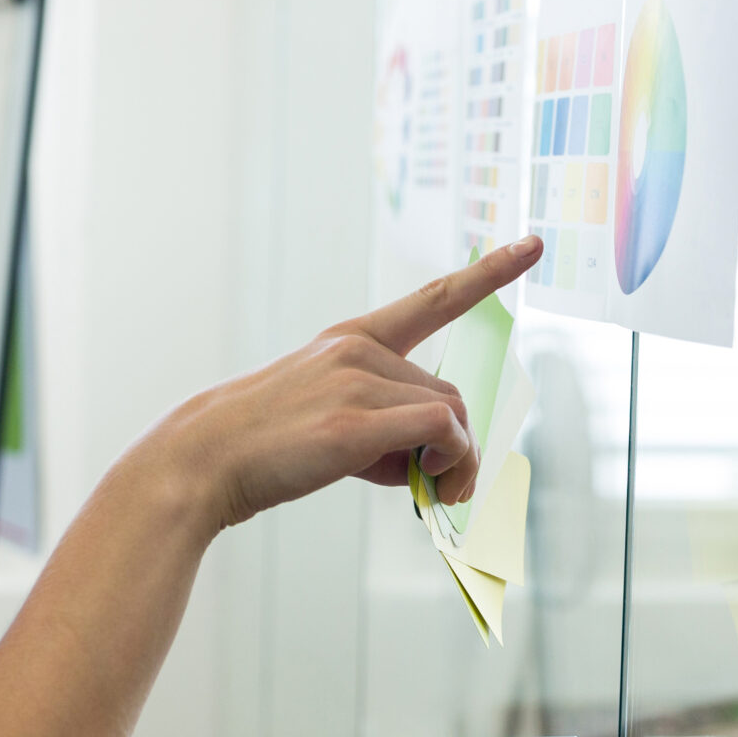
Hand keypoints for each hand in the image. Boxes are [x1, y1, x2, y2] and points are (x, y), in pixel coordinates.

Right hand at [153, 236, 541, 530]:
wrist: (205, 459)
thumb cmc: (268, 446)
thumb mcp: (330, 416)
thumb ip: (385, 423)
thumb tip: (436, 459)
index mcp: (352, 339)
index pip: (434, 298)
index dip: (489, 273)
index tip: (532, 246)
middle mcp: (358, 349)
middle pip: (451, 391)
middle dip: (453, 443)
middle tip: (431, 483)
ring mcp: (356, 381)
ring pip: (451, 414)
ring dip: (454, 461)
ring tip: (421, 490)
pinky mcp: (354, 422)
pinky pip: (440, 431)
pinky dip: (450, 461)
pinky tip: (426, 486)